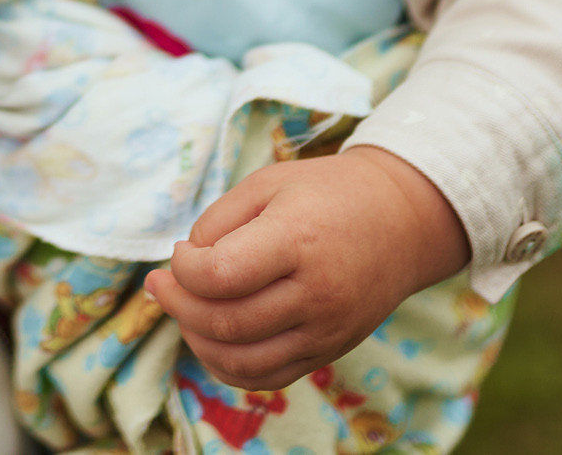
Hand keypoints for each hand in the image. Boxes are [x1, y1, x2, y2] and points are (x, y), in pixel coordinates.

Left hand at [145, 144, 470, 389]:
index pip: (221, 275)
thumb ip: (218, 222)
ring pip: (241, 361)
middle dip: (177, 306)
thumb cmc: (327, 193)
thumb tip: (182, 266)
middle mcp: (316, 293)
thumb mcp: (267, 184)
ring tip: (184, 311)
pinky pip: (267, 377)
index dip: (183, 269)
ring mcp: (326, 330)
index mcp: (297, 240)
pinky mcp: (329, 351)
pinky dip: (227, 366)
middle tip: (161, 284)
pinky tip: (212, 337)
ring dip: (196, 340)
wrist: (401, 220)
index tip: (180, 252)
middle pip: (225, 323)